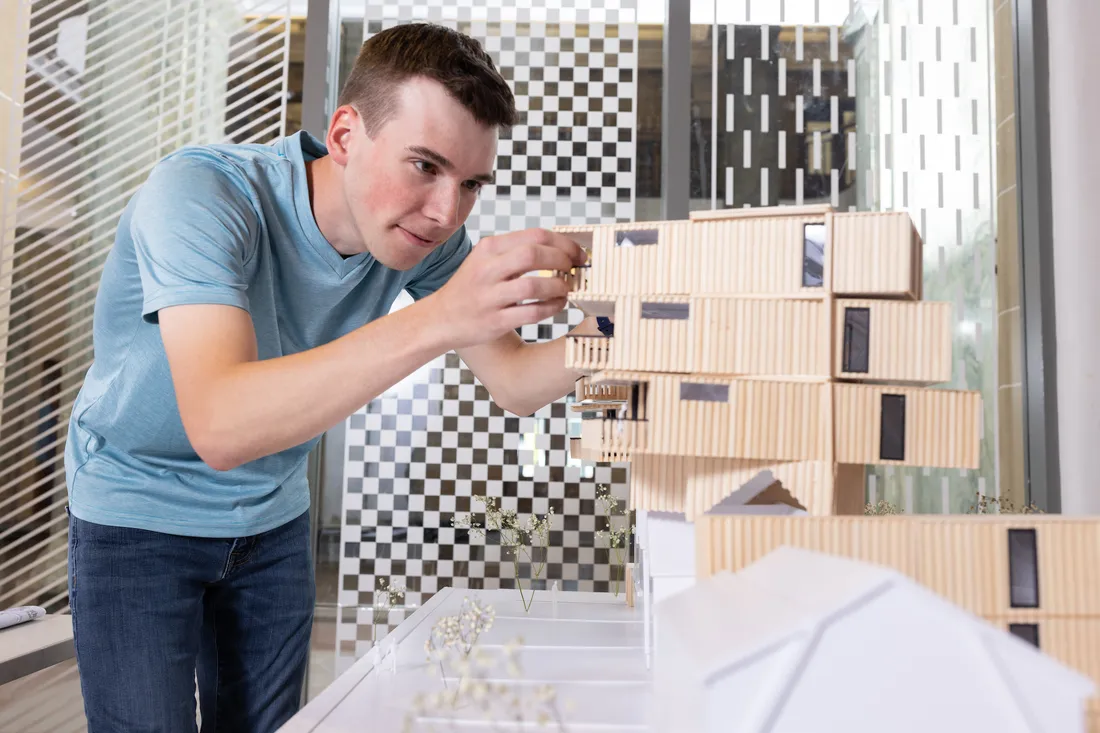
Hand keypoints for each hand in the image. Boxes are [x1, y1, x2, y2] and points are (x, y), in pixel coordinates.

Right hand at [426, 228, 587, 349]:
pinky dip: (552, 308)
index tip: (578, 253)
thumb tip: (560, 248)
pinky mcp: (495, 321)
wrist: (441, 318)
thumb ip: (517, 251)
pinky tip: (557, 305)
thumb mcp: (487, 259)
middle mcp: (487, 269)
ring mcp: (490, 296)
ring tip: (566, 289)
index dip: (564, 243)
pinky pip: (532, 312)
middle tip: (574, 270)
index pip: (535, 235)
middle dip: (563, 261)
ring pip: (534, 284)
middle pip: (534, 254)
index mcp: (489, 248)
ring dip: (558, 287)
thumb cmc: (471, 288)